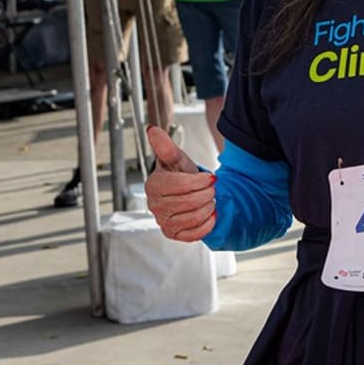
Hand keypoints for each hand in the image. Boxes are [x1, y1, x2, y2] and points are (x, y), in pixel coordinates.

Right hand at [144, 125, 216, 241]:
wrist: (189, 195)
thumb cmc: (181, 175)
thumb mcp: (176, 158)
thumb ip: (165, 146)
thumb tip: (152, 130)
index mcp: (153, 184)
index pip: (180, 185)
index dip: (199, 181)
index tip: (210, 177)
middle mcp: (154, 205)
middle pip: (189, 202)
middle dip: (206, 194)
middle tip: (211, 189)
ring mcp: (162, 222)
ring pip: (193, 217)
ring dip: (208, 207)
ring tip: (209, 199)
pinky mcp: (172, 235)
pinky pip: (194, 234)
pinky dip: (207, 223)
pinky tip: (210, 214)